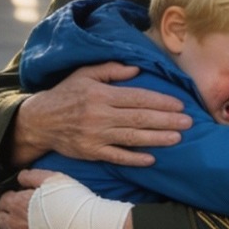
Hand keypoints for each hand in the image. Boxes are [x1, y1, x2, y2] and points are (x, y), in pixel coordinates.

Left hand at [0, 174, 143, 228]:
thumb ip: (33, 175)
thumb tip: (19, 177)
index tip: (14, 199)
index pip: (3, 201)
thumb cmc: (74, 201)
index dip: (8, 199)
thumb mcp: (54, 178)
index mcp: (18, 203)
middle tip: (5, 215)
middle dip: (1, 215)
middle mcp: (14, 224)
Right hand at [13, 62, 191, 168]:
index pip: (137, 98)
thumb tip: (137, 69)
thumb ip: (111, 70)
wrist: (40, 121)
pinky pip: (117, 157)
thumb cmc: (66, 94)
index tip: (179, 104)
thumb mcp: (85, 74)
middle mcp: (100, 115)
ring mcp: (96, 136)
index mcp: (101, 94)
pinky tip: (152, 158)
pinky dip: (134, 159)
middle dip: (166, 120)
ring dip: (157, 139)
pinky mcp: (91, 152)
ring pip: (132, 138)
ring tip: (177, 138)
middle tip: (188, 122)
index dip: (160, 102)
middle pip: (139, 118)